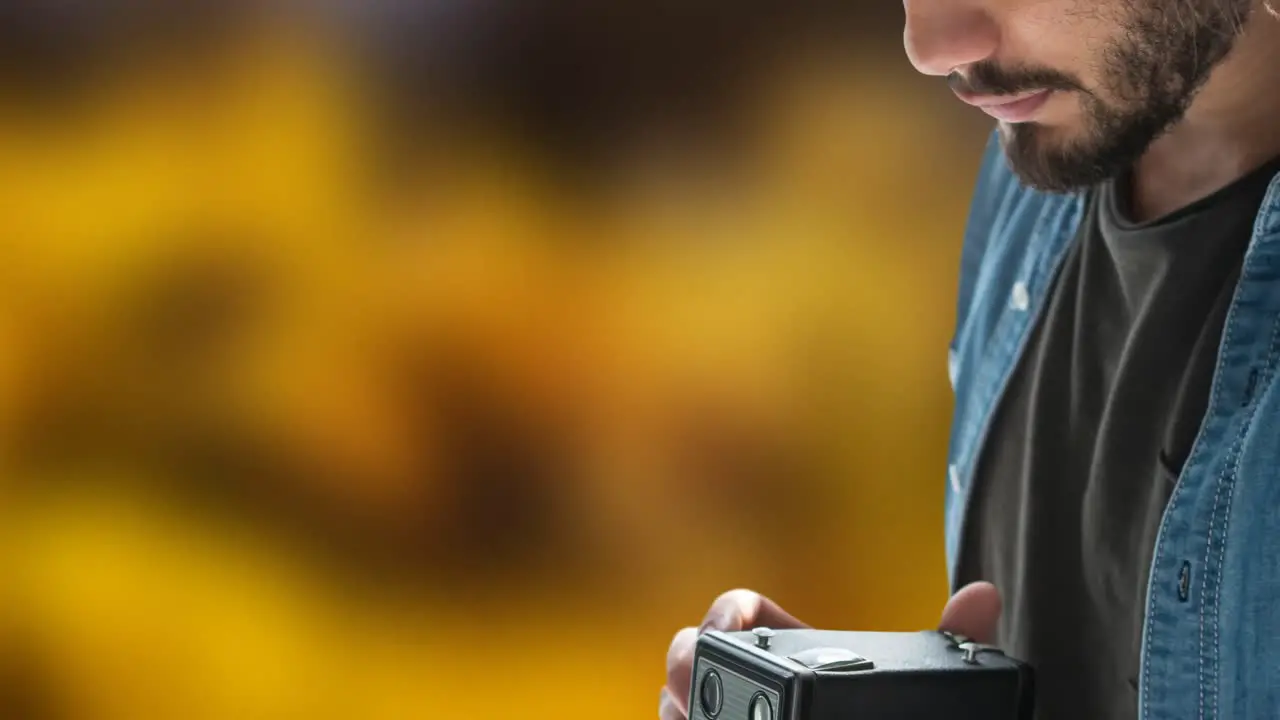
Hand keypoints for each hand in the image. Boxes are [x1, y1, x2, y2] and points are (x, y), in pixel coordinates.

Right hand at [658, 582, 1001, 719]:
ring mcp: (722, 718)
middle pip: (687, 656)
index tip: (731, 625)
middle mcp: (746, 682)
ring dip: (678, 706)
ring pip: (672, 702)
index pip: (736, 611)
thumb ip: (952, 643)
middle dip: (684, 664)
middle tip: (695, 683)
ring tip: (695, 718)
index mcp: (788, 649)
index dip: (725, 612)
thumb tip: (986, 595)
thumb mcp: (917, 690)